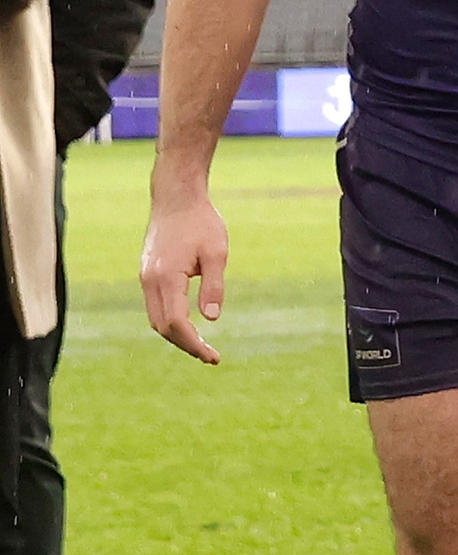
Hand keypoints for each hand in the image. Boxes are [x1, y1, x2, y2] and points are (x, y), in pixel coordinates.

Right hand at [138, 183, 222, 362]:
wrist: (175, 198)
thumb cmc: (201, 222)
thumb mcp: (217, 253)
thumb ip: (214, 285)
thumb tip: (211, 319)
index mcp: (166, 277)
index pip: (176, 323)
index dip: (193, 343)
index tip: (213, 356)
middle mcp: (149, 281)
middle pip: (162, 327)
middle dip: (185, 345)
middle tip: (211, 357)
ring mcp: (145, 278)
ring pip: (156, 319)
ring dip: (176, 336)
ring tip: (202, 346)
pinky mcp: (147, 274)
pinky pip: (155, 306)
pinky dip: (170, 321)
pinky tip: (188, 326)